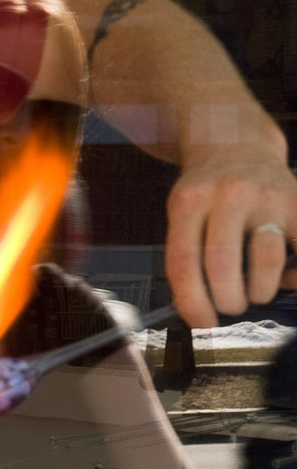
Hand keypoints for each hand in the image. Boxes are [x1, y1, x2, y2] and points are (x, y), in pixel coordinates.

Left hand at [166, 142, 296, 327]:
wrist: (238, 144)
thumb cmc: (207, 192)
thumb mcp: (182, 214)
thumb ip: (186, 256)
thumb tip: (200, 312)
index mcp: (190, 203)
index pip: (185, 263)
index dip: (193, 303)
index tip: (203, 323)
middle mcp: (228, 196)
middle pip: (223, 264)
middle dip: (227, 301)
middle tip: (231, 306)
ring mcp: (266, 197)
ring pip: (266, 261)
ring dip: (260, 292)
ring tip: (256, 292)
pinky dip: (296, 276)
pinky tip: (288, 279)